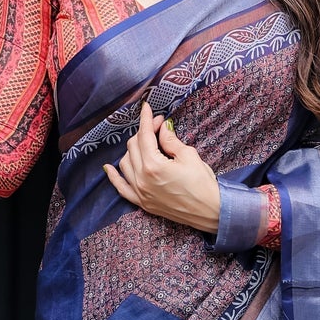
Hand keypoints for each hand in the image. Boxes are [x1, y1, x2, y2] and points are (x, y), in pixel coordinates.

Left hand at [103, 99, 219, 233]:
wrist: (211, 211)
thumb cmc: (203, 184)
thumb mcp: (189, 155)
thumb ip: (170, 140)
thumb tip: (162, 128)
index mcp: (153, 166)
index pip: (144, 136)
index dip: (146, 119)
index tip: (147, 108)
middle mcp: (142, 180)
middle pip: (133, 147)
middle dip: (144, 133)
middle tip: (158, 127)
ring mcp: (140, 193)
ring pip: (125, 163)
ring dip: (133, 150)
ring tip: (146, 144)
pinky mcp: (143, 203)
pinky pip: (121, 188)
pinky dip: (114, 177)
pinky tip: (108, 168)